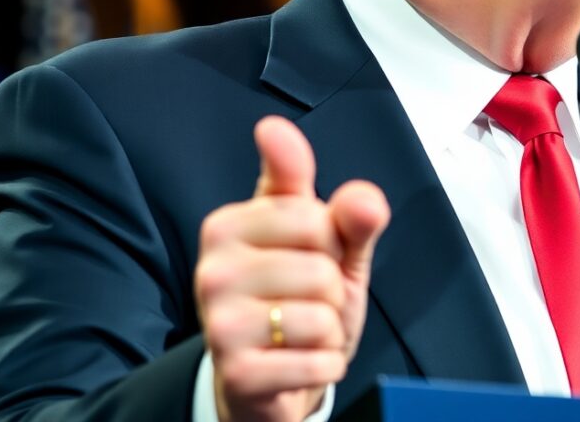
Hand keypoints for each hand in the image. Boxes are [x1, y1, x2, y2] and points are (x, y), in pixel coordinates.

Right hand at [196, 116, 389, 421]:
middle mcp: (213, 270)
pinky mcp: (236, 374)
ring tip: (301, 333)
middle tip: (305, 301)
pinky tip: (300, 362)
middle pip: (320, 271)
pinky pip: (316, 364)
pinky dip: (326, 365)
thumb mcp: (332, 248)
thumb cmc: (301, 298)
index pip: (312, 218)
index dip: (331, 242)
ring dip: (329, 332)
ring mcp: (219, 323)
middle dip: (331, 290)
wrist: (272, 379)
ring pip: (320, 319)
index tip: (308, 252)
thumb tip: (366, 200)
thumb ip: (351, 216)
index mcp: (227, 225)